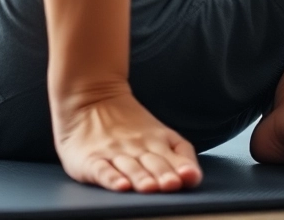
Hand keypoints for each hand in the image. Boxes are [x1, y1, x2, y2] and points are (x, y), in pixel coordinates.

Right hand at [53, 86, 201, 192]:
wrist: (89, 96)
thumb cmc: (127, 122)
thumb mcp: (158, 131)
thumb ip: (178, 152)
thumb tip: (194, 175)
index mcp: (158, 141)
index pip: (177, 157)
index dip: (184, 168)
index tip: (188, 176)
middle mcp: (138, 148)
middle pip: (155, 165)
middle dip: (164, 175)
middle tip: (170, 184)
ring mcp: (114, 154)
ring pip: (131, 168)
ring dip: (141, 177)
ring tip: (148, 186)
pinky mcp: (91, 161)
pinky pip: (102, 170)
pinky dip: (111, 178)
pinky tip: (120, 185)